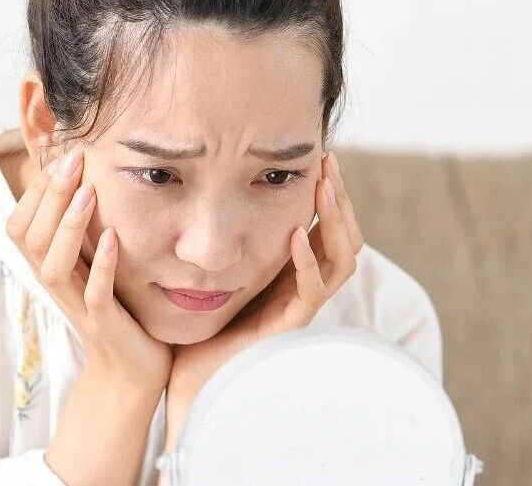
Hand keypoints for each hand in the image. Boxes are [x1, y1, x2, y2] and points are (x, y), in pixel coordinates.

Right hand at [6, 147, 171, 485]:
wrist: (131, 371)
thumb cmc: (117, 309)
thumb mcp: (94, 264)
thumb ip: (84, 231)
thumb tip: (84, 177)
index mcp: (49, 268)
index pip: (20, 225)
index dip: (34, 191)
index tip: (59, 154)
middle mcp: (55, 286)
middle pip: (31, 238)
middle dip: (49, 196)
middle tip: (73, 158)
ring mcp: (77, 306)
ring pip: (54, 266)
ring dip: (68, 227)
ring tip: (86, 192)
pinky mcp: (104, 325)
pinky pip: (95, 295)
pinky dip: (102, 266)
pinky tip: (114, 238)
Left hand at [163, 152, 363, 448]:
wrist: (186, 377)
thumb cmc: (193, 322)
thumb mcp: (211, 264)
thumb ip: (219, 230)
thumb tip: (205, 175)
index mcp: (290, 270)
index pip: (328, 226)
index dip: (329, 192)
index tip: (319, 154)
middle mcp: (303, 287)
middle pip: (345, 237)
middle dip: (340, 197)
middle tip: (329, 160)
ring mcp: (300, 308)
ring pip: (342, 260)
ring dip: (336, 220)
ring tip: (324, 187)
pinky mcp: (289, 328)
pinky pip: (312, 292)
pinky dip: (307, 261)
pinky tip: (297, 234)